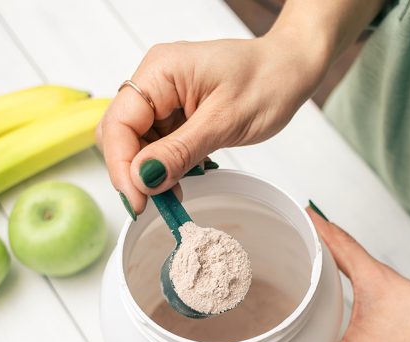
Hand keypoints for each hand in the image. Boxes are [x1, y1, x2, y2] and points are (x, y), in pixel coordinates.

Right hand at [97, 35, 327, 215]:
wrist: (290, 69)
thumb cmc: (268, 81)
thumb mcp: (224, 122)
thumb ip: (180, 151)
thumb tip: (143, 179)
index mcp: (161, 70)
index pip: (119, 123)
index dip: (122, 167)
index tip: (138, 202)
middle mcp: (155, 79)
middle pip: (122, 133)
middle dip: (135, 171)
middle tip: (156, 203)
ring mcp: (164, 95)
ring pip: (139, 142)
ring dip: (153, 171)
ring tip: (177, 192)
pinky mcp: (176, 109)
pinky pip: (159, 142)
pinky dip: (168, 164)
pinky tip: (185, 176)